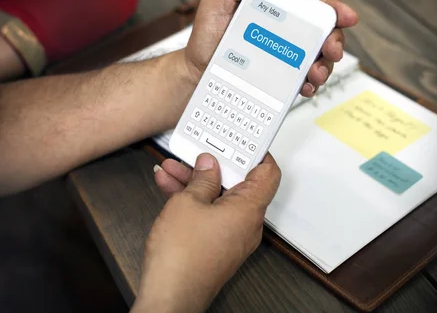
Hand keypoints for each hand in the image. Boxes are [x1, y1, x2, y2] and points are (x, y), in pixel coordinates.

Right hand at [132, 153, 280, 312]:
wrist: (169, 296)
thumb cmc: (182, 256)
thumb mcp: (188, 203)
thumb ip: (202, 179)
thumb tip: (209, 165)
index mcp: (248, 210)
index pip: (268, 174)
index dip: (258, 154)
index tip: (243, 140)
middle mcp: (245, 224)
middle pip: (237, 184)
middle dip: (213, 165)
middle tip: (198, 149)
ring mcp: (230, 236)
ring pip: (217, 198)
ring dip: (195, 181)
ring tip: (171, 166)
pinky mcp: (214, 245)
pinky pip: (208, 214)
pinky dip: (191, 200)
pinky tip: (168, 186)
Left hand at [184, 0, 358, 96]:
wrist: (195, 72)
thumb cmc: (205, 37)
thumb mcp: (218, 0)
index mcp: (275, 12)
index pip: (311, 7)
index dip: (334, 10)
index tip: (346, 17)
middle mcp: (283, 34)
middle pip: (322, 35)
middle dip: (335, 42)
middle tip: (331, 51)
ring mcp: (283, 58)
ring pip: (317, 60)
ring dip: (324, 67)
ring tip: (315, 73)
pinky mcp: (278, 80)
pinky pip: (302, 82)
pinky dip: (309, 85)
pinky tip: (305, 87)